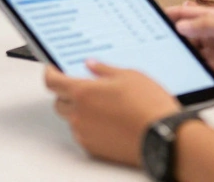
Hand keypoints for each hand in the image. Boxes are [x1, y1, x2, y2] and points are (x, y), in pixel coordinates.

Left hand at [44, 61, 180, 166]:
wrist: (163, 137)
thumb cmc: (148, 106)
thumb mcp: (129, 75)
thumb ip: (104, 69)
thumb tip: (91, 65)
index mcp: (83, 92)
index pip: (52, 81)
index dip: (50, 72)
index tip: (54, 68)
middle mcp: (79, 114)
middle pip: (59, 101)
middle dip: (66, 92)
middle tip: (84, 85)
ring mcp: (85, 134)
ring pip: (71, 119)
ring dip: (79, 110)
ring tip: (102, 104)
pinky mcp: (94, 149)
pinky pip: (83, 134)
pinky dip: (89, 126)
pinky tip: (108, 119)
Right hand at [167, 5, 213, 97]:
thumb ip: (207, 24)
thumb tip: (182, 25)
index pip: (192, 14)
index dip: (175, 14)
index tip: (158, 15)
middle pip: (189, 34)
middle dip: (173, 34)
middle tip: (156, 37)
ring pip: (192, 52)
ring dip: (181, 52)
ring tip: (164, 53)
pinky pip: (200, 70)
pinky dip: (190, 69)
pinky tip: (181, 69)